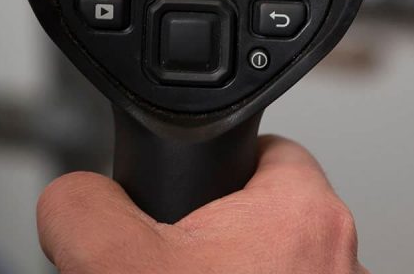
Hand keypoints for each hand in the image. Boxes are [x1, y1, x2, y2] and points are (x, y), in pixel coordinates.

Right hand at [37, 136, 366, 273]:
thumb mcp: (109, 263)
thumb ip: (81, 204)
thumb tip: (73, 199)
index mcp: (302, 216)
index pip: (267, 150)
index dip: (211, 165)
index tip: (181, 193)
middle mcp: (340, 265)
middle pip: (263, 225)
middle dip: (208, 245)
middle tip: (161, 266)